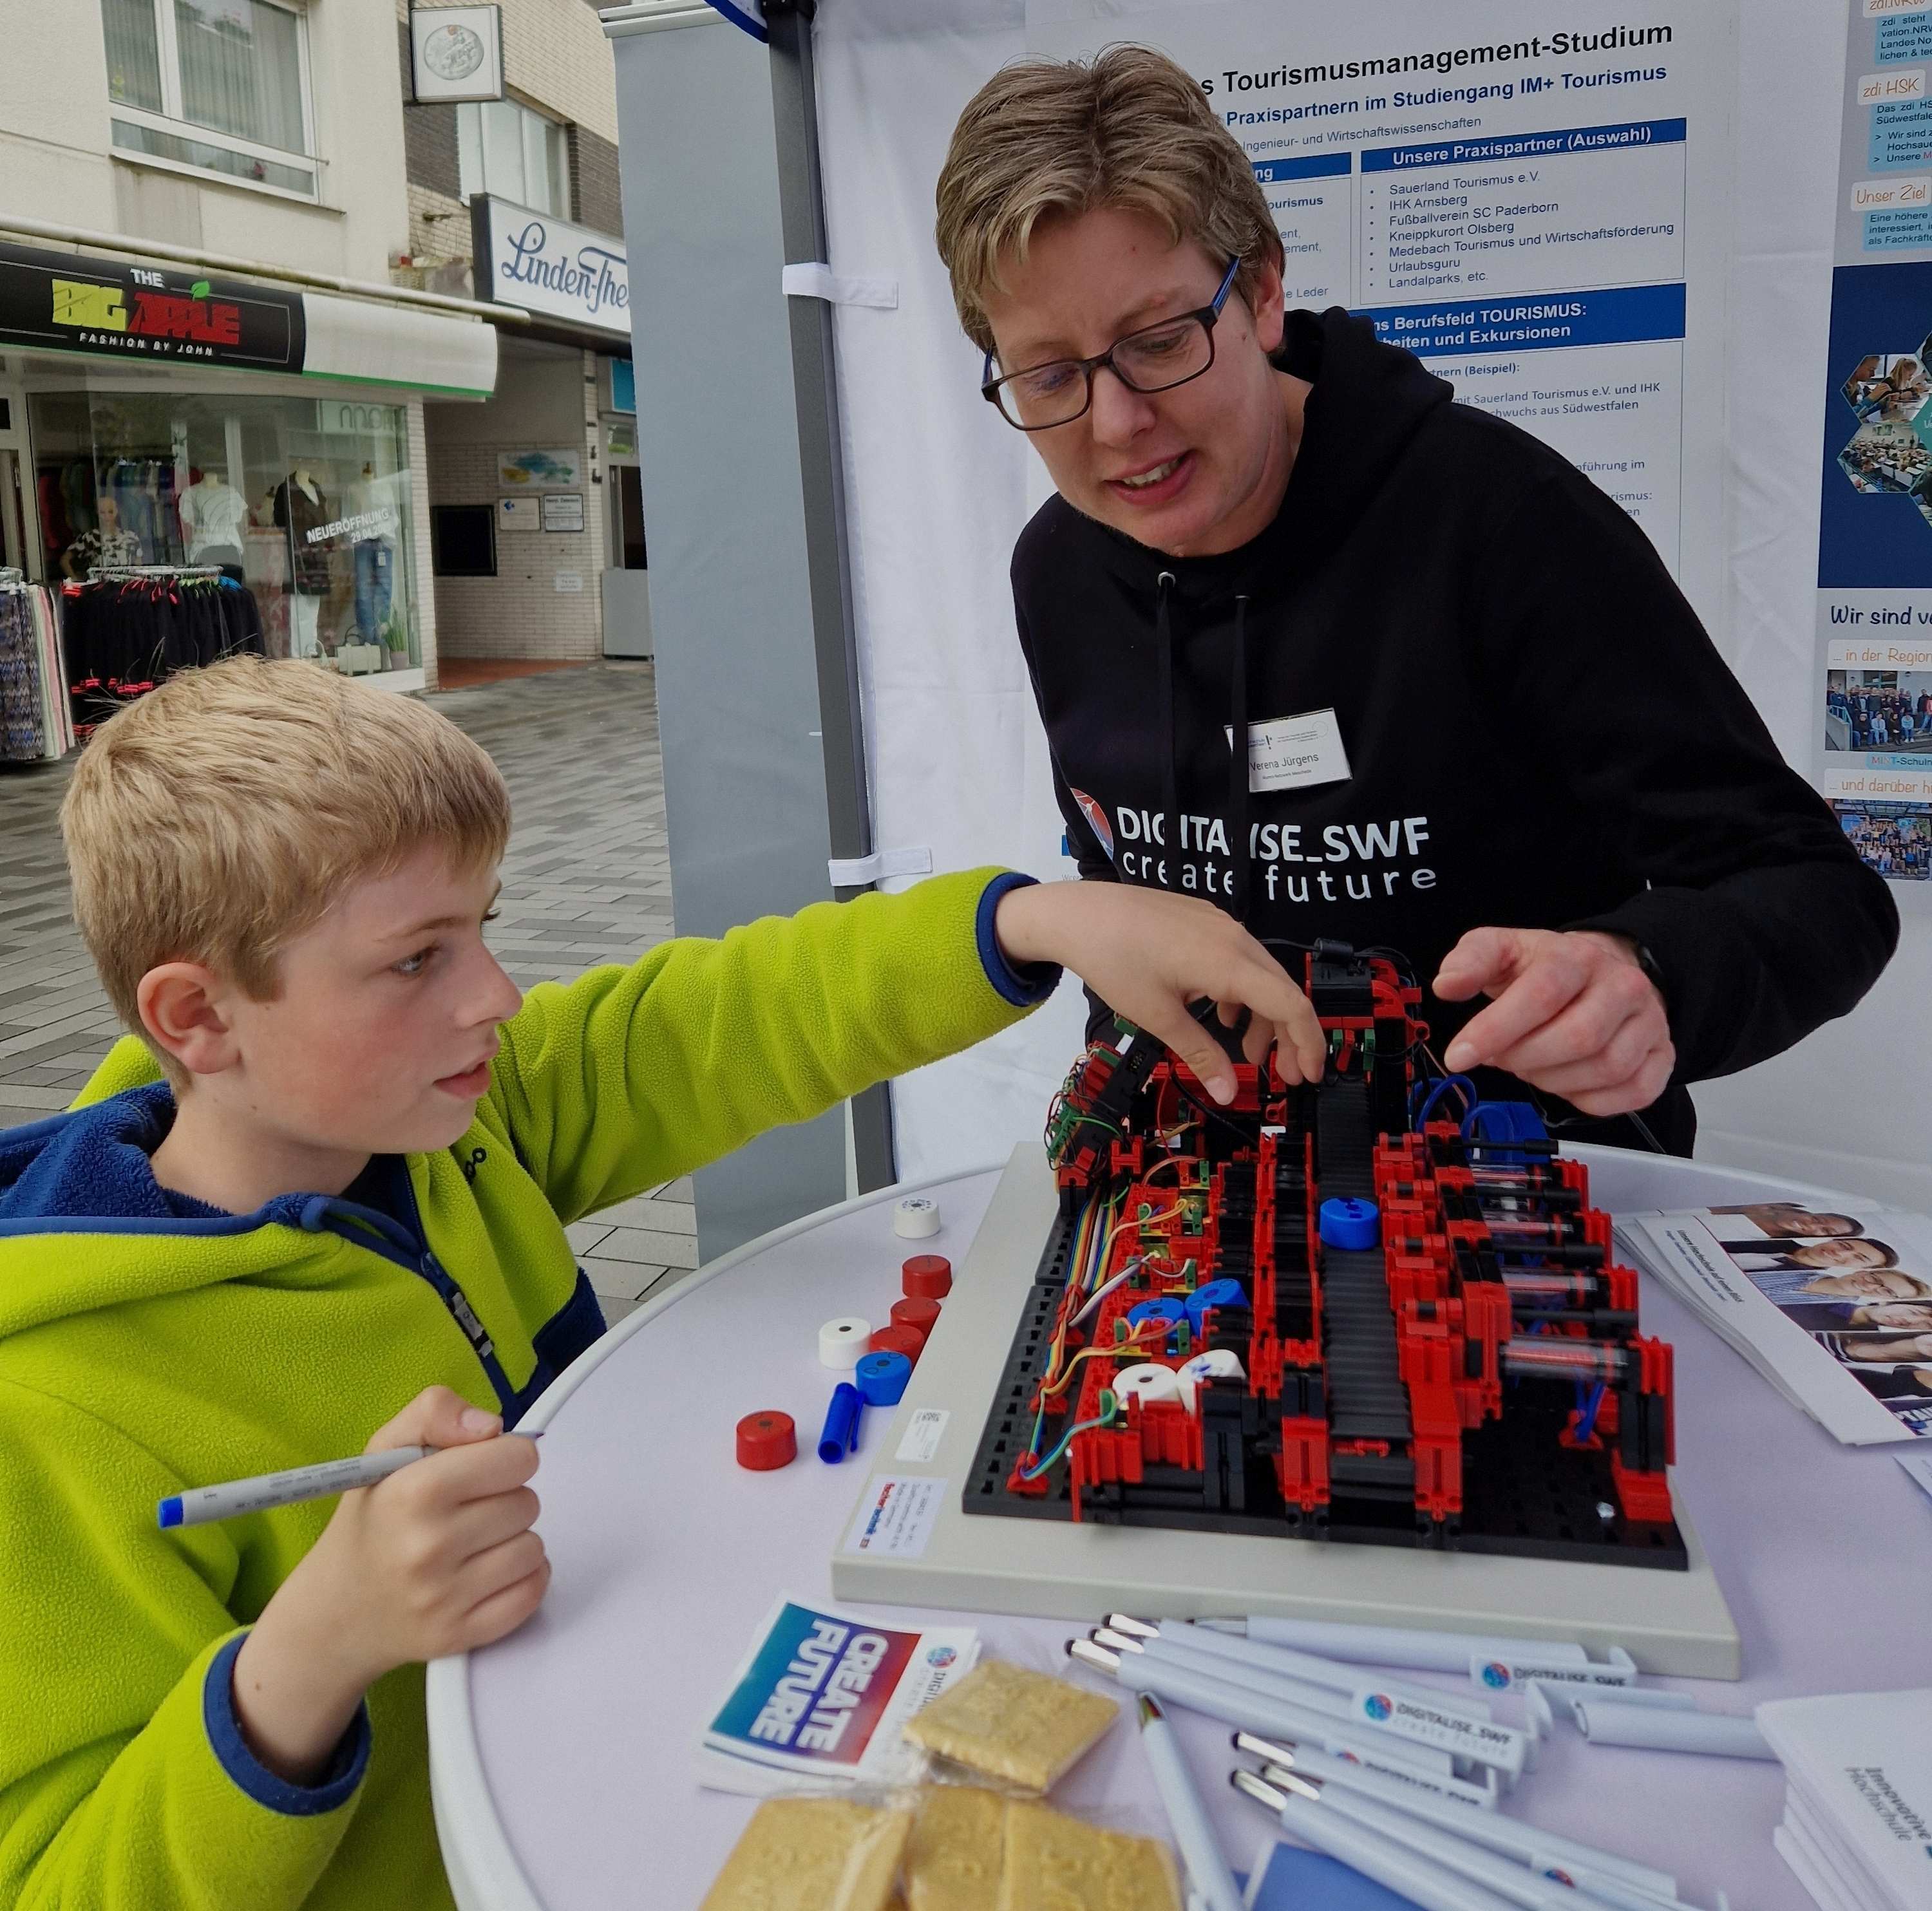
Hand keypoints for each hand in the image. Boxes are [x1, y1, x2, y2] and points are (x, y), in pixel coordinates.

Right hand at [231, 1387, 546, 1781]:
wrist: (336, 1611)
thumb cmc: (372, 1520)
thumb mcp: (387, 1447)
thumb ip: (437, 1412)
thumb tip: (493, 1427)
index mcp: (414, 1492)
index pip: (517, 1458)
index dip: (504, 1457)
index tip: (481, 1468)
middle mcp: (429, 1547)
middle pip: (528, 1502)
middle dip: (504, 1499)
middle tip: (466, 1511)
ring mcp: (445, 1598)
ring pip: (534, 1547)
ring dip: (512, 1540)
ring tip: (472, 1543)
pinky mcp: (460, 1635)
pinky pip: (532, 1592)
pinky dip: (520, 1579)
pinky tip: (486, 1572)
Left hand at [995, 881, 1324, 1102]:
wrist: (1077, 912)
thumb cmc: (1115, 962)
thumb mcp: (1158, 1017)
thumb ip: (1201, 1054)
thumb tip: (1230, 1093)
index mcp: (1230, 963)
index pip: (1291, 1005)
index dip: (1308, 1043)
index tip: (1309, 1076)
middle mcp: (1235, 938)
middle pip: (1283, 990)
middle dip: (1289, 1037)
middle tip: (1284, 1075)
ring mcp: (1221, 924)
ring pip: (1262, 974)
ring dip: (1263, 1016)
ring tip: (1246, 1051)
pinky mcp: (1205, 918)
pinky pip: (1240, 958)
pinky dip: (1242, 992)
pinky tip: (1220, 1013)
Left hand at [1433, 928, 1671, 1117]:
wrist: (1603, 972)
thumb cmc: (1546, 969)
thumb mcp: (1502, 951)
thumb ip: (1471, 960)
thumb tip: (1447, 984)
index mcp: (1577, 956)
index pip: (1540, 995)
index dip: (1495, 1030)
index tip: (1459, 1055)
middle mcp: (1623, 986)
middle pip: (1577, 1037)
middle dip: (1525, 1059)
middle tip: (1500, 1058)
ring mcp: (1650, 1022)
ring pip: (1606, 1068)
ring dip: (1553, 1080)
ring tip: (1530, 1065)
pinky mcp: (1663, 1056)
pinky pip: (1633, 1092)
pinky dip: (1590, 1100)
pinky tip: (1565, 1083)